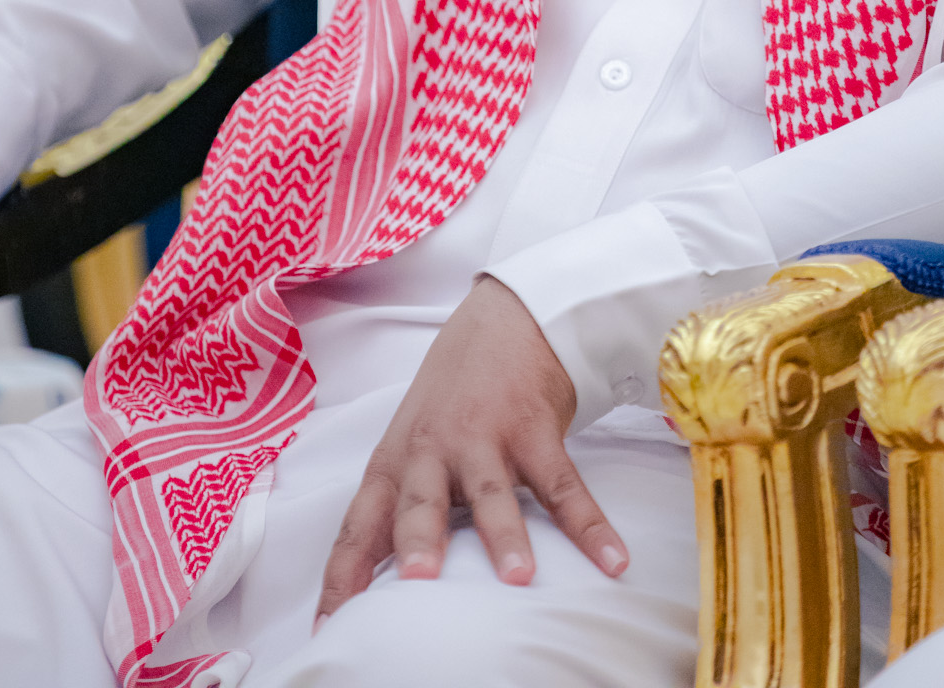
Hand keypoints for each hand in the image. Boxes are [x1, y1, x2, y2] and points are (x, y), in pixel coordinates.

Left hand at [315, 276, 627, 626]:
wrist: (505, 316)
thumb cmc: (453, 392)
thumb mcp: (411, 439)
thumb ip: (400, 499)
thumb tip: (383, 577)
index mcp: (396, 459)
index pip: (360, 525)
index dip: (342, 576)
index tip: (331, 628)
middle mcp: (433, 448)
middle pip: (420, 500)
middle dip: (418, 540)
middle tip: (418, 580)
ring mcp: (485, 436)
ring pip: (493, 492)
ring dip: (506, 535)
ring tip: (518, 578)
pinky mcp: (534, 427)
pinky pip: (564, 485)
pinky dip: (590, 525)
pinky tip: (612, 559)